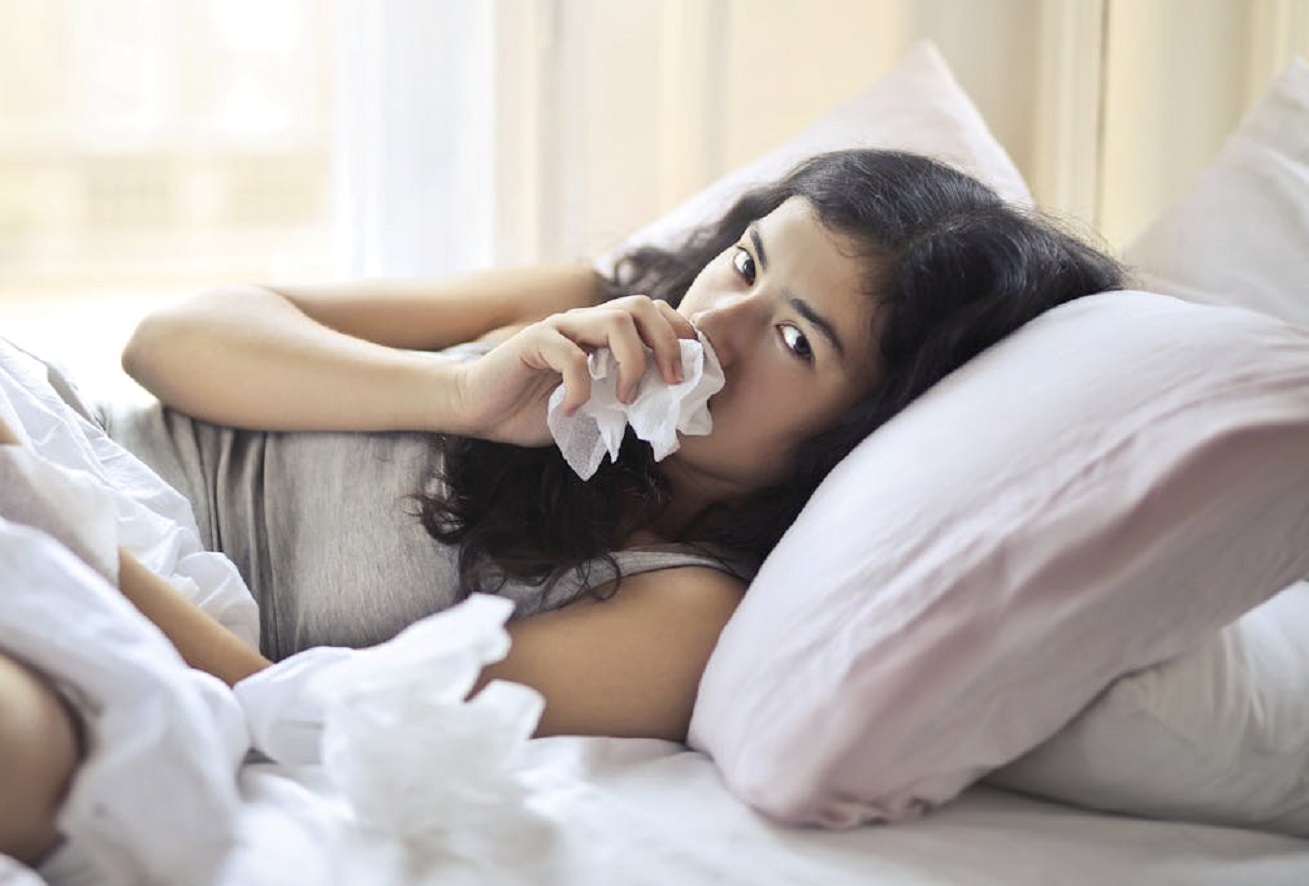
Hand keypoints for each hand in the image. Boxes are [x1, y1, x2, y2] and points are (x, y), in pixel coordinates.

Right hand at [450, 296, 696, 446]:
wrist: (475, 408)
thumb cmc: (530, 410)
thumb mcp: (590, 411)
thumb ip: (622, 404)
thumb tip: (666, 414)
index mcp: (600, 334)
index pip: (653, 314)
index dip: (680, 336)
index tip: (692, 374)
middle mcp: (584, 323)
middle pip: (642, 306)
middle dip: (668, 343)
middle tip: (672, 382)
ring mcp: (559, 329)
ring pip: (615, 321)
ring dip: (633, 362)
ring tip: (625, 399)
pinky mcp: (533, 342)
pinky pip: (570, 355)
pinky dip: (580, 387)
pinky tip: (573, 410)